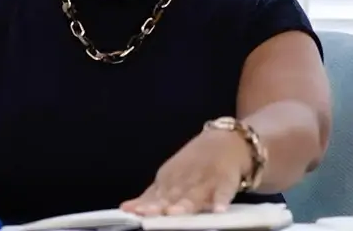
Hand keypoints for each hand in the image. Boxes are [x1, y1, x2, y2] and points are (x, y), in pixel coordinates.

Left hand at [121, 130, 251, 215]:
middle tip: (149, 213)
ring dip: (185, 204)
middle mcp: (185, 179)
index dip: (146, 204)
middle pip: (172, 194)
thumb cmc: (195, 162)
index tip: (136, 212)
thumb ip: (150, 196)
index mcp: (169, 178)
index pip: (155, 194)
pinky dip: (221, 199)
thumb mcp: (170, 176)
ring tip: (175, 213)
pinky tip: (218, 210)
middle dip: (160, 205)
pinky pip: (223, 191)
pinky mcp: (225, 180)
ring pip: (194, 194)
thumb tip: (125, 208)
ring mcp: (205, 179)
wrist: (226, 139)